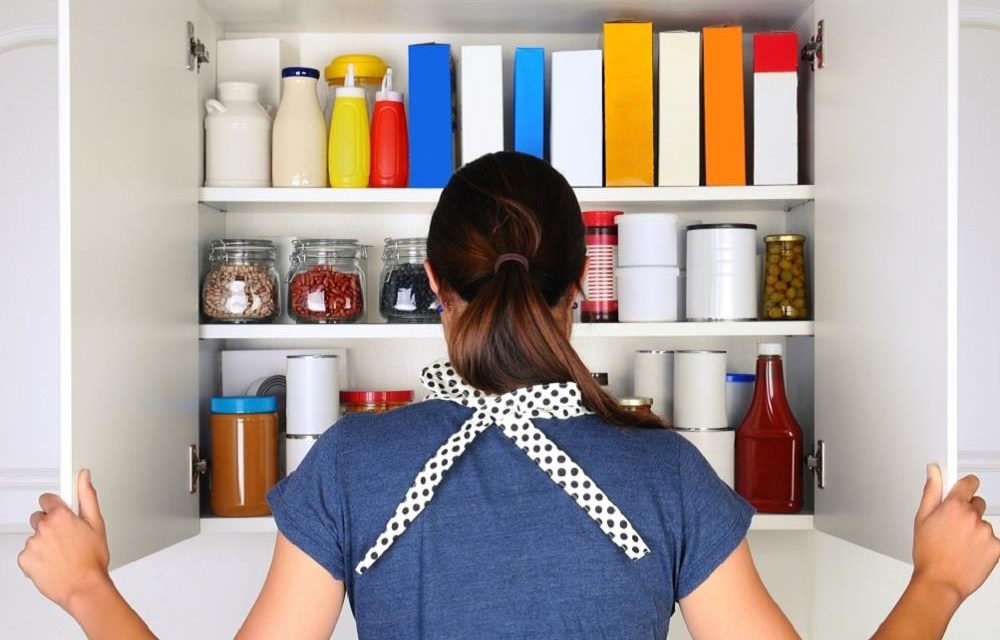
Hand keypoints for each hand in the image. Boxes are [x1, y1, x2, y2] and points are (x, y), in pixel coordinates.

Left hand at [17, 469, 111, 611]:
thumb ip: (87, 496)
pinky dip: (37, 558)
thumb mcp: (97, 524)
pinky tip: (53, 563)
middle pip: (39, 517)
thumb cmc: (92, 559)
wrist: (83, 587)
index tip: (62, 511)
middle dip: (50, 525)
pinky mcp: (25, 559)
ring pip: (35, 537)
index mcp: (60, 515)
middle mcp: (43, 526)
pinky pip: (28, 554)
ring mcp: (32, 543)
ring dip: (45, 543)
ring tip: (62, 554)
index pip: (48, 498)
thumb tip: (84, 476)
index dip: (56, 505)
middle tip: (67, 538)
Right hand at [912, 463, 999, 602]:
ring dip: (974, 530)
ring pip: (982, 523)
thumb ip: (931, 490)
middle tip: (952, 527)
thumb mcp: (921, 518)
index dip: (965, 485)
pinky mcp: (997, 547)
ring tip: (958, 544)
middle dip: (966, 511)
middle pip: (976, 503)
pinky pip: (992, 539)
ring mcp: (986, 532)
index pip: (968, 482)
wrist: (940, 582)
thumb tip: (934, 470)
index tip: (963, 488)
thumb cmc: (928, 553)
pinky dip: (983, 545)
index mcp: (953, 505)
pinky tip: (969, 552)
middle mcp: (972, 516)